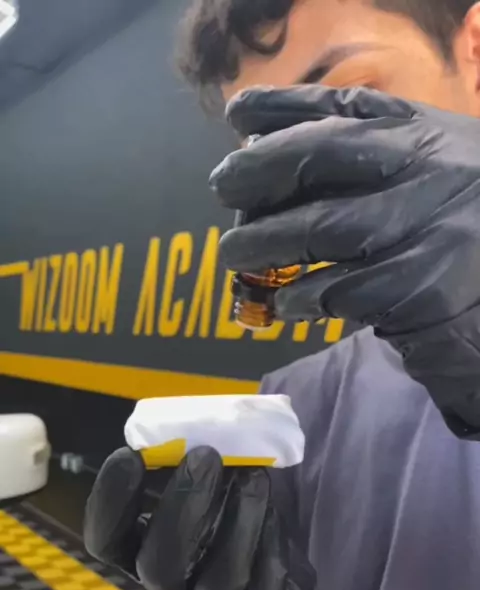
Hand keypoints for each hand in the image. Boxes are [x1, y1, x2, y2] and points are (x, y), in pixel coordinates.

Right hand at [83, 446, 315, 589]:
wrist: (265, 587)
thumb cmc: (220, 524)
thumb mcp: (195, 499)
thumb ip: (184, 473)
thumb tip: (195, 432)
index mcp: (140, 555)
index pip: (106, 541)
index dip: (111, 502)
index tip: (130, 455)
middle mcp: (170, 588)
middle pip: (159, 566)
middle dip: (183, 507)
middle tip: (205, 456)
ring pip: (221, 578)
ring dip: (240, 519)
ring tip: (253, 474)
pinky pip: (265, 586)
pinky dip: (271, 543)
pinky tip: (274, 512)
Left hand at [211, 86, 479, 439]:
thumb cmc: (453, 220)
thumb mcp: (423, 166)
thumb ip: (362, 145)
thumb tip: (262, 131)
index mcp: (425, 136)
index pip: (343, 111)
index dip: (281, 111)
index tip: (235, 118)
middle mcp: (428, 172)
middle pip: (323, 157)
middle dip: (260, 172)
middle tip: (222, 190)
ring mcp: (426, 231)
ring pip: (322, 229)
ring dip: (265, 245)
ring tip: (235, 257)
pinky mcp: (422, 290)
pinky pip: (342, 292)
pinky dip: (302, 298)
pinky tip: (285, 303)